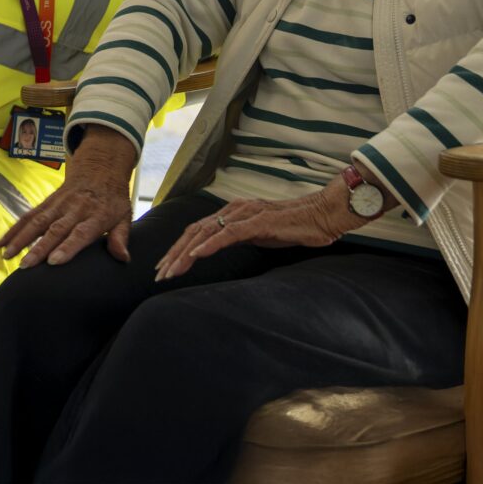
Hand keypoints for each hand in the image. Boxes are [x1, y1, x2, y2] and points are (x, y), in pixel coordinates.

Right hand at [0, 127, 135, 267]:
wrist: (99, 168)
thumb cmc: (112, 198)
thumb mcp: (124, 215)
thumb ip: (120, 237)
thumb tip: (123, 258)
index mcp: (95, 216)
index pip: (80, 233)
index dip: (67, 247)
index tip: (54, 261)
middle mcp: (74, 210)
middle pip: (55, 230)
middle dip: (39, 248)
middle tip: (26, 266)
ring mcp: (58, 205)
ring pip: (37, 222)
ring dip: (21, 238)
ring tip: (7, 255)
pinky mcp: (47, 203)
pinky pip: (29, 216)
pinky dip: (14, 229)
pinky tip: (1, 243)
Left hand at [155, 172, 389, 280]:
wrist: (323, 215)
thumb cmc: (295, 226)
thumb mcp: (261, 234)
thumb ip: (240, 237)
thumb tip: (221, 247)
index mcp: (234, 213)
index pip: (198, 230)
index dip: (178, 248)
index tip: (165, 267)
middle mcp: (235, 209)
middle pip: (195, 231)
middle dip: (174, 253)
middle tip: (159, 274)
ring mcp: (246, 214)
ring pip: (206, 232)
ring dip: (186, 252)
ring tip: (171, 270)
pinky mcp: (258, 222)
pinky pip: (229, 233)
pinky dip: (210, 244)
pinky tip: (197, 256)